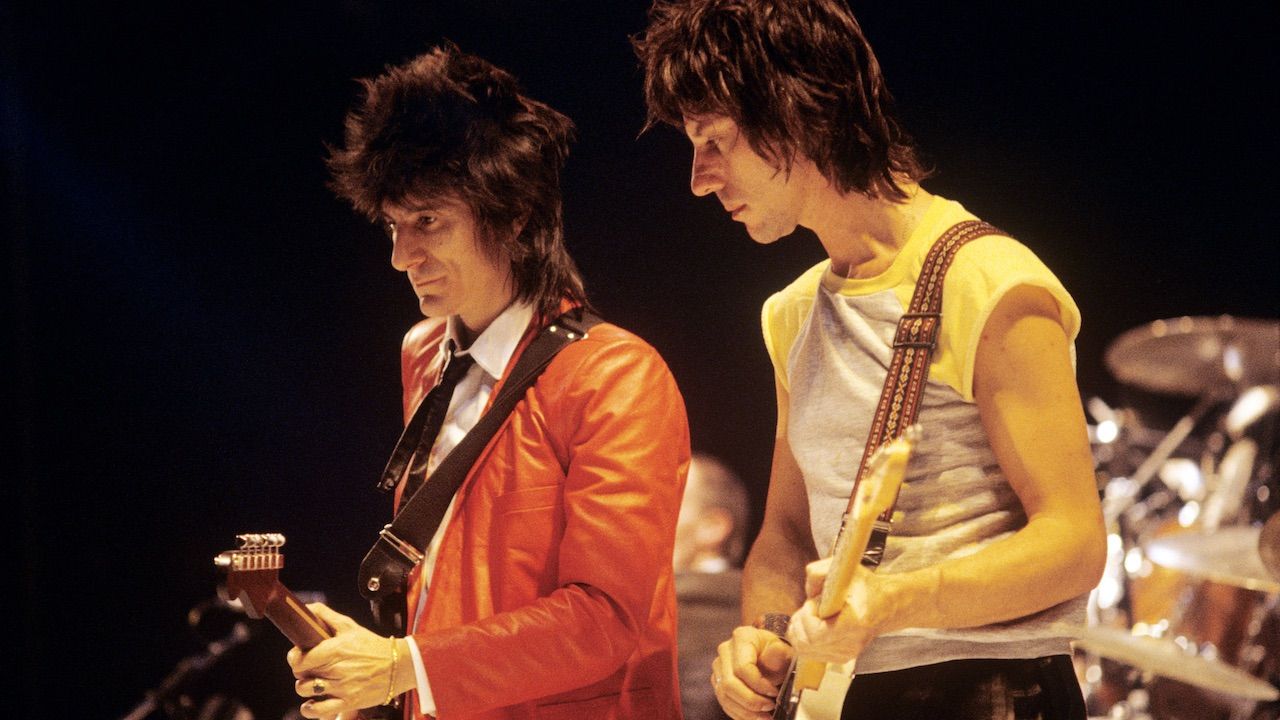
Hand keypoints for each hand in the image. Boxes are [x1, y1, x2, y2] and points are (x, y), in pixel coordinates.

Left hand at [286, 604, 408, 718]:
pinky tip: (314, 702)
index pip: (300, 659)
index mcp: (335, 650)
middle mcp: (337, 670)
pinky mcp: (348, 703)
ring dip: (306, 687)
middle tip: (312, 668)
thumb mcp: (350, 626)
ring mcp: (342, 688)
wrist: (399, 665)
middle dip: (302, 670)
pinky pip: (319, 711)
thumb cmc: (373, 646)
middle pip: (301, 675)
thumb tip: (307, 608)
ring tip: (315, 683)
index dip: (295, 657)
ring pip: (306, 691)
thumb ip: (326, 616)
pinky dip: (311, 709)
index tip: (299, 656)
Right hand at [711, 625, 793, 719]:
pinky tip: (754, 717)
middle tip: (769, 707)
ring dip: (745, 711)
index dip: (759, 685)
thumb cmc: (778, 654)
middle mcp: (725, 650)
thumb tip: (775, 650)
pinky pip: (724, 701)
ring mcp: (719, 666)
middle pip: (729, 683)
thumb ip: (779, 654)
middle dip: (750, 701)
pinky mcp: (718, 680)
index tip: (774, 693)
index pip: (743, 667)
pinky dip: (739, 713)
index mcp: (742, 637)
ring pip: (724, 695)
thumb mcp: (784, 652)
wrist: (771, 655)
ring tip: (764, 716)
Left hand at [788, 559, 886, 662]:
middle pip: (807, 643)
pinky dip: (804, 639)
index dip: (807, 617)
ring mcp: (846, 654)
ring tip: (810, 615)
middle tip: (809, 607)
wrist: (883, 606)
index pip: (816, 634)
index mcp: (854, 623)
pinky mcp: (841, 658)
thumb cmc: (864, 587)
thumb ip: (818, 573)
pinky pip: (809, 653)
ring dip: (799, 630)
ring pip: (804, 650)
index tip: (814, 601)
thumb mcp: (843, 570)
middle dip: (800, 622)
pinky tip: (813, 625)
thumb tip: (808, 591)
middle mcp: (851, 644)